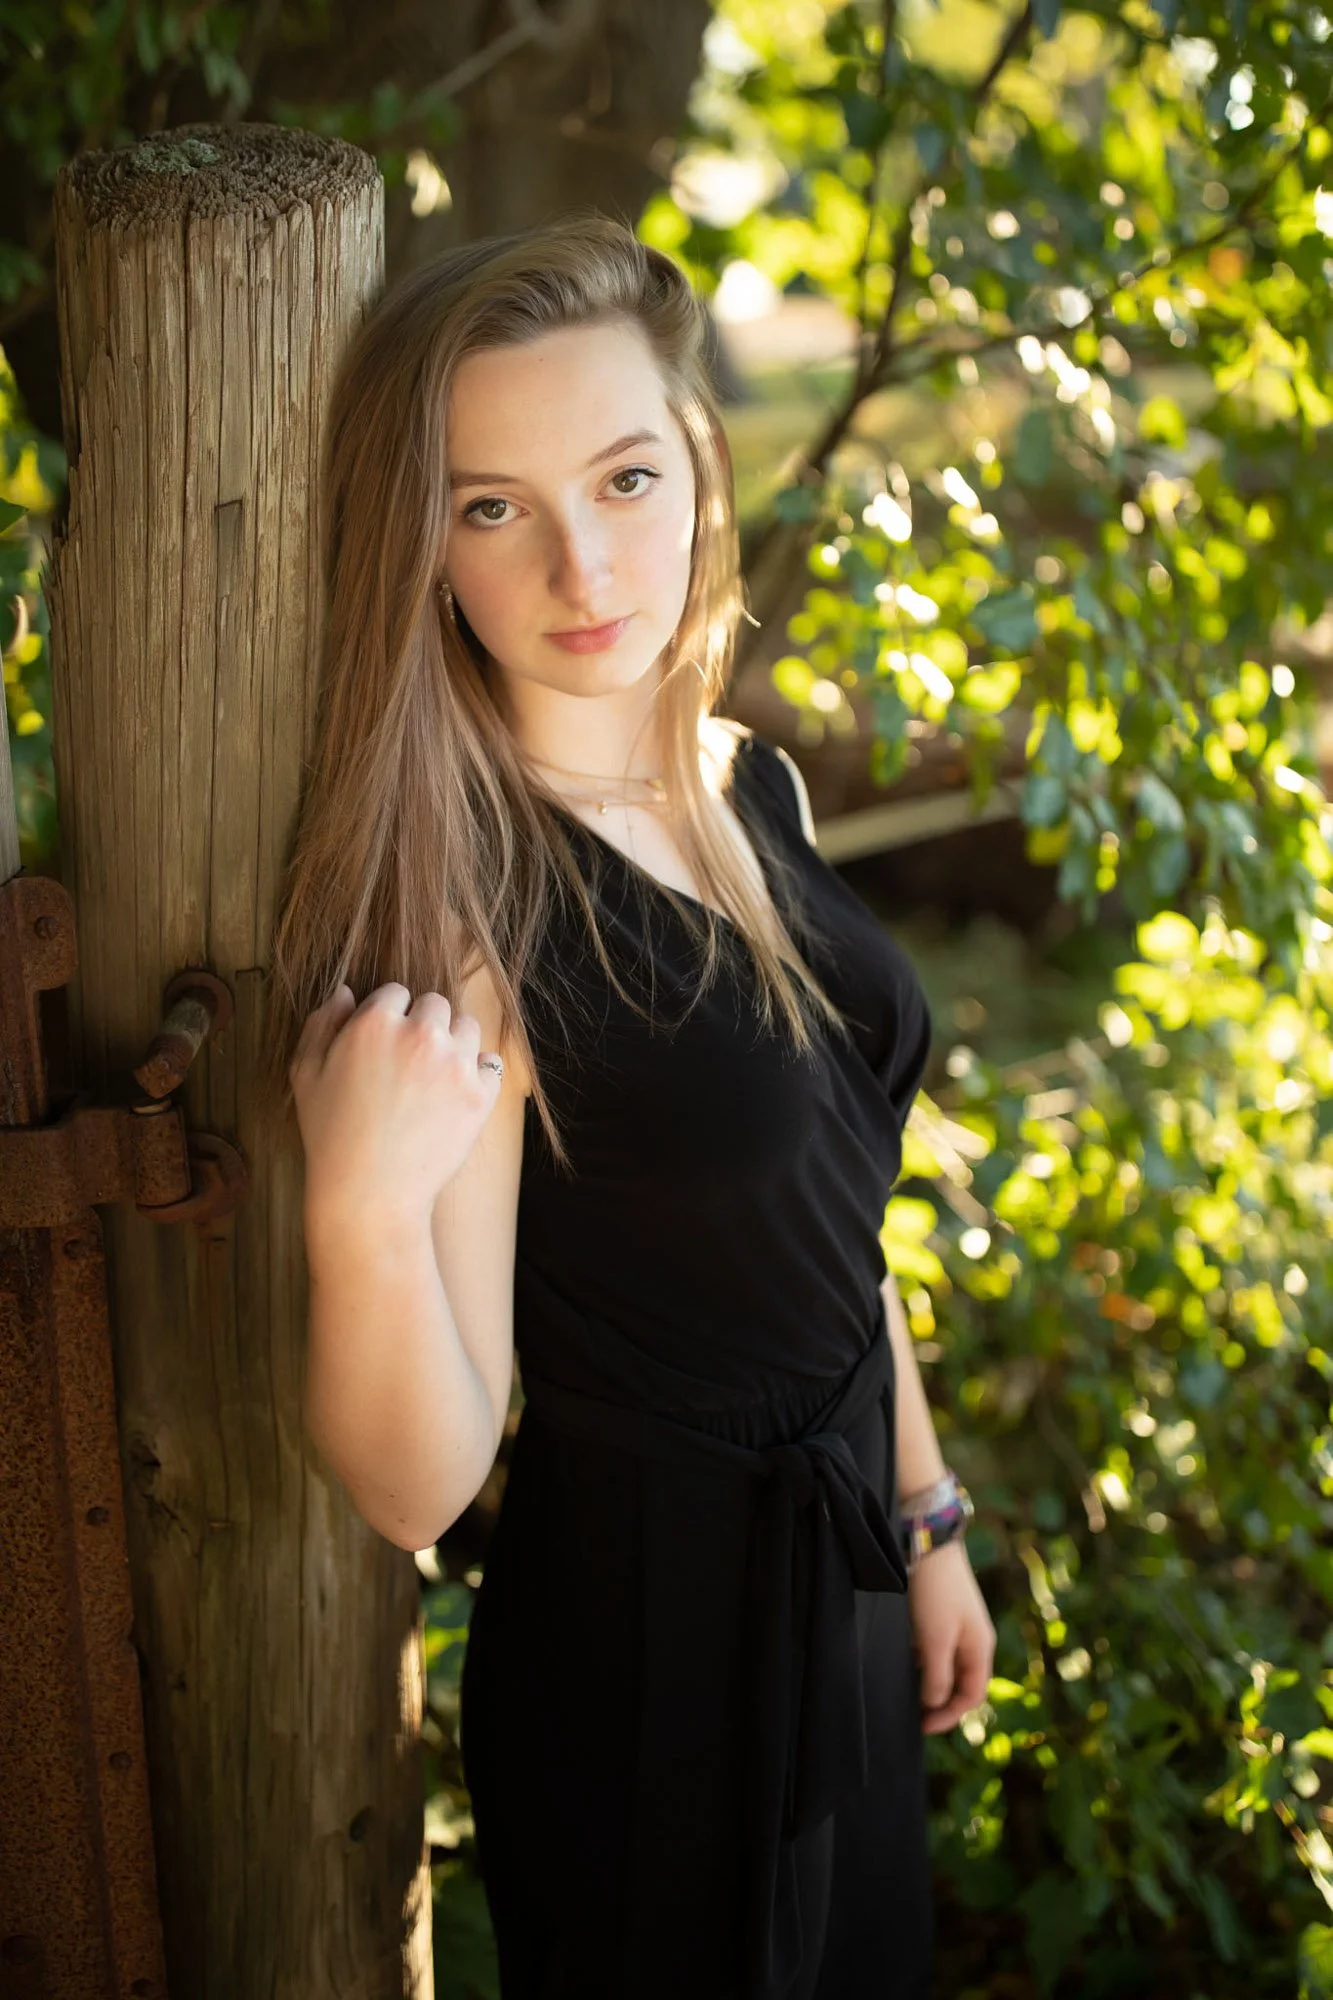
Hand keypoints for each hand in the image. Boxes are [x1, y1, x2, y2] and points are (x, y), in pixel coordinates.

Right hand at [288, 982, 504, 1225]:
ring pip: (467, 1027)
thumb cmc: (330, 1136)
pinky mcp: (481, 1094)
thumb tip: (346, 992)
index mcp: (375, 1022)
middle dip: (423, 1025)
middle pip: (435, 1004)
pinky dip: (478, 1075)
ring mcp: (455, 1064)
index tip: (383, 1048)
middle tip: (409, 1065)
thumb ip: (322, 1023)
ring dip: (454, 1043)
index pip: (396, 993)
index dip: (388, 1018)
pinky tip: (455, 1096)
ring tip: (433, 1079)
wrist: (369, 1195)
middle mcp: (420, 1034)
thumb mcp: (306, 1074)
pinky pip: (491, 1064)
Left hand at [907, 1539, 996, 1734]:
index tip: (923, 1726)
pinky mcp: (943, 1613)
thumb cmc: (936, 1593)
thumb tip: (934, 1704)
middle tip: (915, 1713)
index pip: (971, 1696)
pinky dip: (924, 1659)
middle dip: (941, 1701)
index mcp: (980, 1649)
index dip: (949, 1715)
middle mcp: (974, 1639)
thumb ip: (937, 1676)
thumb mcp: (935, 1640)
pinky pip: (937, 1647)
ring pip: (947, 1665)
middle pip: (962, 1683)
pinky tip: (906, 1658)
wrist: (928, 1542)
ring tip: (907, 1689)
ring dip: (930, 1680)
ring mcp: (959, 1625)